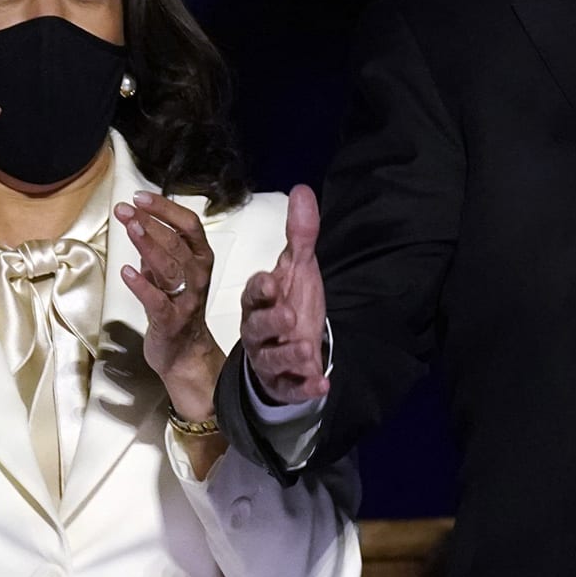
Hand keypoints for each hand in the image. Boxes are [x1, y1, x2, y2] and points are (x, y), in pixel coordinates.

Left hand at [115, 191, 221, 422]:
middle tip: (125, 209)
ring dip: (149, 245)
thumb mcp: (170, 275)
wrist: (185, 356)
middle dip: (150, 222)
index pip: (189, 226)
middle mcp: (197, 276)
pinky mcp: (170, 321)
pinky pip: (156, 300)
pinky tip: (125, 270)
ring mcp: (186, 299)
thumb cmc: (176, 311)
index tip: (140, 197)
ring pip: (170, 266)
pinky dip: (141, 284)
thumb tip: (138, 223)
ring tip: (130, 227)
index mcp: (200, 260)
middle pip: (177, 242)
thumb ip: (157, 251)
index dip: (165, 209)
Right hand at [238, 185, 327, 404]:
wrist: (290, 348)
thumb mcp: (298, 268)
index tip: (271, 280)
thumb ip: (300, 234)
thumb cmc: (288, 302)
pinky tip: (321, 386)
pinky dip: (304, 387)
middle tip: (288, 315)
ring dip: (289, 355)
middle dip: (272, 321)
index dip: (261, 287)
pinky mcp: (284, 383)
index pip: (254, 292)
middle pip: (257, 326)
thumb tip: (302, 189)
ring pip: (272, 358)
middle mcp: (258, 330)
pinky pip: (291, 387)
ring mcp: (269, 359)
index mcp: (258, 301)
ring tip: (306, 350)